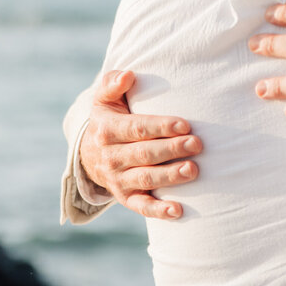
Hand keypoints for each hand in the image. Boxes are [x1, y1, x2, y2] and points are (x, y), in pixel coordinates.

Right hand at [78, 70, 202, 219]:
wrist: (88, 153)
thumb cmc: (108, 118)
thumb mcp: (103, 99)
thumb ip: (113, 83)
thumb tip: (128, 75)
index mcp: (107, 130)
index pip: (136, 128)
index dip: (160, 127)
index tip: (184, 124)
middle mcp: (111, 156)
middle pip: (143, 154)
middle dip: (171, 149)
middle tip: (197, 144)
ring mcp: (118, 179)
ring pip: (144, 179)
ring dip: (169, 176)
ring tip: (192, 170)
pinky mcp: (126, 197)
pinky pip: (141, 206)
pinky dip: (158, 210)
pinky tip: (178, 210)